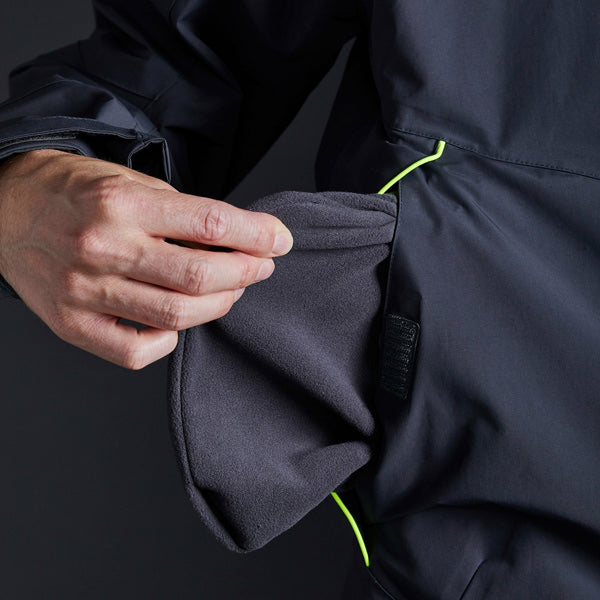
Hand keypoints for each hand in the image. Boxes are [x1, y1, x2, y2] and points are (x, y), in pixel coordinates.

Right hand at [0, 149, 292, 368]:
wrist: (8, 209)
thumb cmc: (79, 195)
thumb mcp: (134, 186)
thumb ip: (184, 217)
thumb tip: (243, 245)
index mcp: (121, 204)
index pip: (210, 223)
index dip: (257, 234)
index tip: (279, 240)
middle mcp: (101, 247)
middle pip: (198, 276)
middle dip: (246, 272)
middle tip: (261, 266)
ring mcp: (83, 291)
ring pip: (175, 315)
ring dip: (219, 305)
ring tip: (231, 290)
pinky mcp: (71, 324)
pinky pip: (136, 351)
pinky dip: (169, 340)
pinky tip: (177, 321)